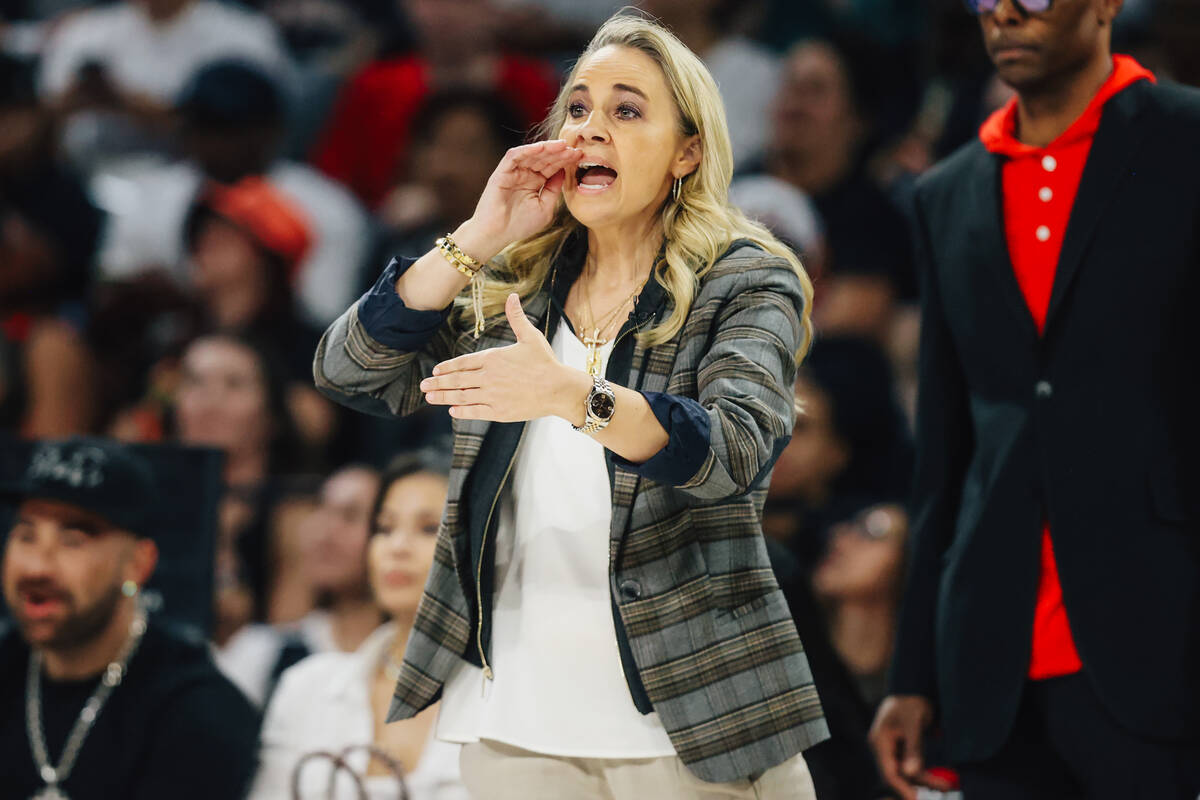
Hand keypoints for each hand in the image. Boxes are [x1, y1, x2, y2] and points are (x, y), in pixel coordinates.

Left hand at [420, 293, 589, 422]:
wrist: (559, 388)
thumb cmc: (545, 362)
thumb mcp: (530, 337)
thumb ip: (516, 318)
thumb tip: (512, 296)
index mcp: (493, 358)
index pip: (463, 363)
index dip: (447, 367)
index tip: (435, 371)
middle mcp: (489, 377)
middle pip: (457, 380)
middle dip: (438, 383)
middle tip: (423, 386)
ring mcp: (493, 395)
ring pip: (461, 396)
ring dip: (443, 397)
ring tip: (430, 397)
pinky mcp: (500, 411)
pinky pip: (475, 411)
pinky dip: (462, 411)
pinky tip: (452, 411)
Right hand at [456, 140, 583, 259]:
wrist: (496, 234)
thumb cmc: (519, 225)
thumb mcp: (545, 207)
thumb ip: (554, 189)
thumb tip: (564, 171)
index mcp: (535, 182)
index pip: (552, 167)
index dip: (566, 161)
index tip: (580, 157)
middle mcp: (525, 174)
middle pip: (544, 158)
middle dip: (560, 153)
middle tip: (575, 149)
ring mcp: (513, 172)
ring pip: (532, 154)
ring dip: (547, 148)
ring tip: (563, 146)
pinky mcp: (502, 172)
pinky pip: (515, 156)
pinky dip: (527, 150)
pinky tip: (542, 147)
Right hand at [869, 695, 952, 799]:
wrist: (914, 686)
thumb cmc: (912, 702)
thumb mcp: (914, 724)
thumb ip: (913, 748)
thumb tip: (910, 772)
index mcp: (880, 741)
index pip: (888, 772)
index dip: (902, 788)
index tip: (917, 799)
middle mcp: (884, 747)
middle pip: (899, 774)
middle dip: (918, 785)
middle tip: (940, 791)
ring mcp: (893, 748)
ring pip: (907, 771)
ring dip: (925, 779)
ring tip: (946, 786)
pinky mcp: (903, 747)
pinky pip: (912, 765)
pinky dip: (925, 772)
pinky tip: (939, 778)